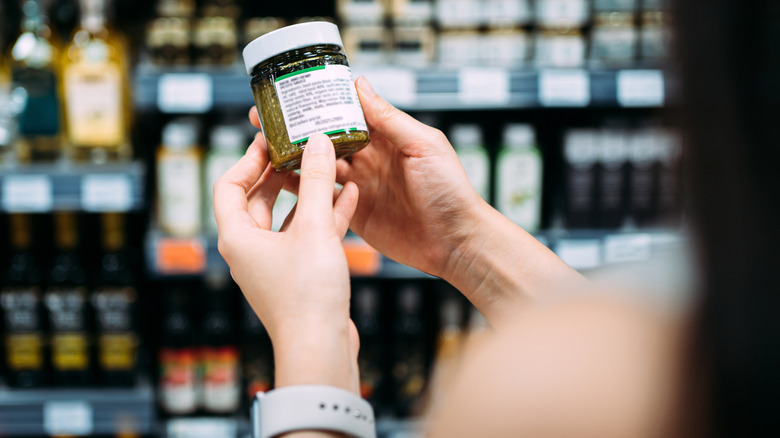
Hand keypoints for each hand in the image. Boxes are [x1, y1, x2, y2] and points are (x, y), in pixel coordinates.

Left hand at [214, 133, 360, 392]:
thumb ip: (316, 182)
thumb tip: (316, 143)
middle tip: (301, 150)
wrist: (321, 348)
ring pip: (287, 218)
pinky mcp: (298, 276)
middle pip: (258, 199)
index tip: (270, 141)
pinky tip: (348, 198)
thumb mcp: (314, 228)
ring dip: (308, 194)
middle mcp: (250, 250)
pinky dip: (324, 217)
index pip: (228, 185)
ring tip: (329, 168)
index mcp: (237, 237)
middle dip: (281, 173)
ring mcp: (275, 264)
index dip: (247, 159)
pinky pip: (308, 236)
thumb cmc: (306, 296)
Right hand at [250, 77, 485, 279]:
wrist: (456, 243)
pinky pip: (323, 198)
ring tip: (264, 145)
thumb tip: (360, 84)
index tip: (294, 93)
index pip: (348, 113)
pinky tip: (279, 180)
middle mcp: (371, 159)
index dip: (322, 103)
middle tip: (266, 118)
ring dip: (294, 156)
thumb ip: (390, 119)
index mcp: (388, 138)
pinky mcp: (354, 213)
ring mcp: (361, 186)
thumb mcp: (424, 146)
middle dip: (298, 128)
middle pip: (326, 138)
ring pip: (319, 166)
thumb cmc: (451, 193)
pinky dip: (302, 189)